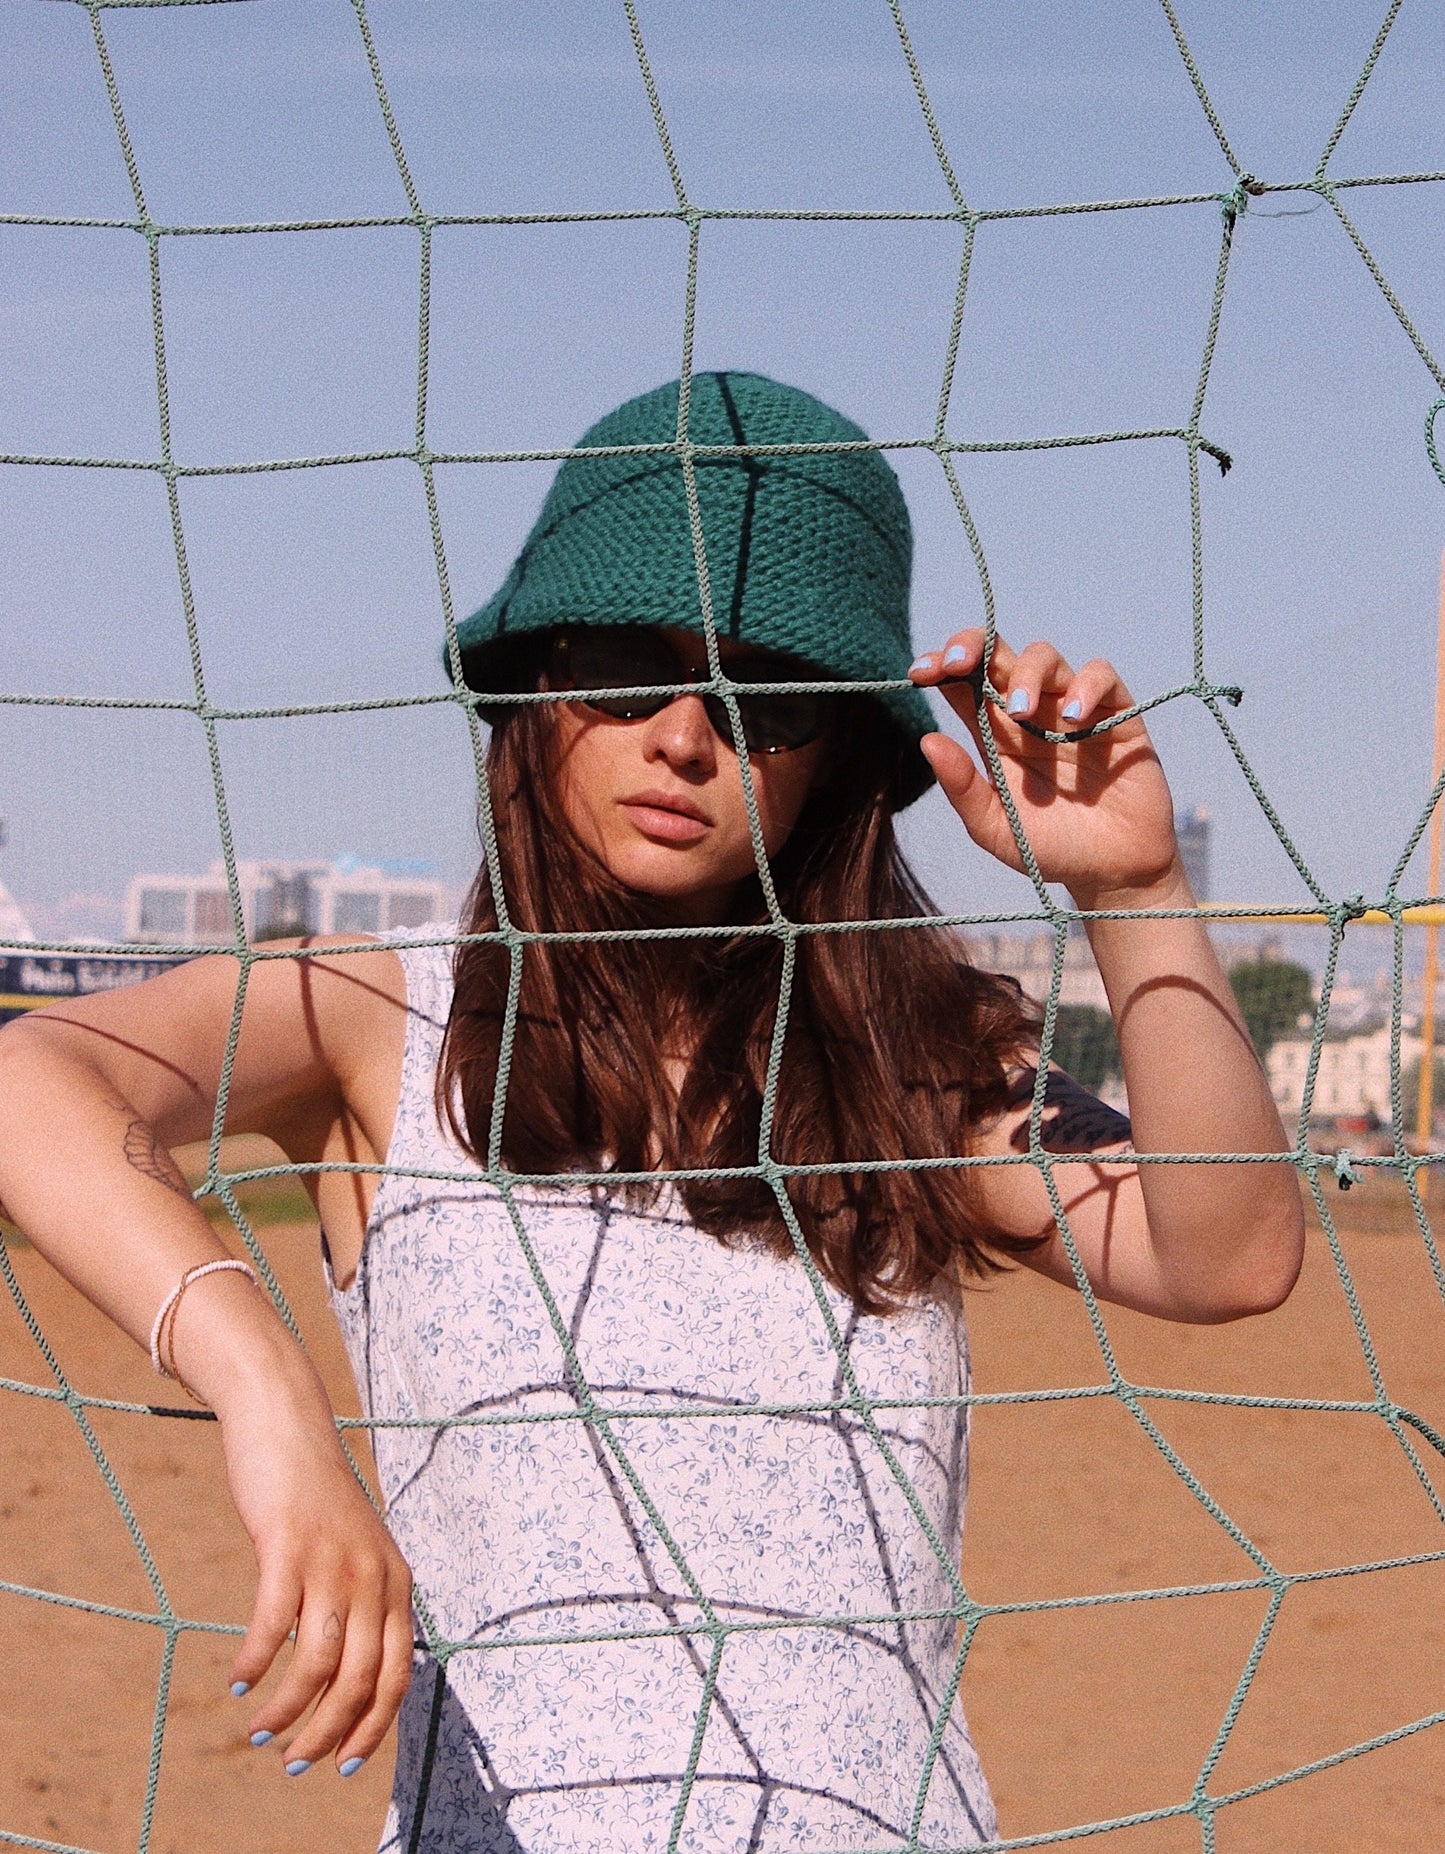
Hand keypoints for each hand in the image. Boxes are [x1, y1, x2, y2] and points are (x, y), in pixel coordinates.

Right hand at [218, 1384, 413, 1777]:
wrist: (287, 1424)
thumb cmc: (315, 1497)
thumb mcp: (356, 1551)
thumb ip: (360, 1603)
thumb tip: (345, 1676)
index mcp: (396, 1581)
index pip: (399, 1673)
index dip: (373, 1726)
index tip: (346, 1764)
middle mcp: (374, 1575)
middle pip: (360, 1680)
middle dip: (327, 1733)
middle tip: (293, 1762)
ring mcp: (333, 1560)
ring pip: (317, 1663)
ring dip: (287, 1709)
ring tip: (260, 1730)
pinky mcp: (288, 1547)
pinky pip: (273, 1624)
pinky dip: (254, 1661)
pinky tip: (237, 1678)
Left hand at [909, 628, 1183, 908]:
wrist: (1110, 872)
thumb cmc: (1049, 849)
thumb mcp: (994, 827)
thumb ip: (962, 787)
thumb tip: (926, 740)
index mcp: (994, 734)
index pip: (963, 683)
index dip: (941, 666)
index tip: (921, 673)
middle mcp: (1031, 713)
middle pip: (999, 655)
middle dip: (973, 646)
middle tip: (956, 662)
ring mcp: (1072, 709)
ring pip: (1045, 657)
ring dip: (1026, 673)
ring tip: (1019, 711)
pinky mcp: (1116, 714)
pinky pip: (1102, 676)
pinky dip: (1085, 686)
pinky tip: (1072, 717)